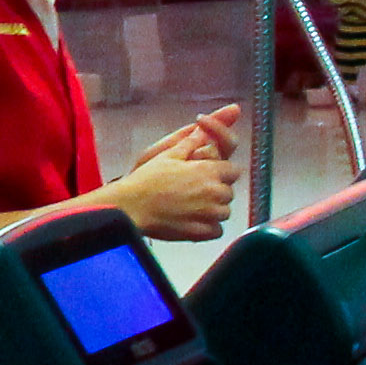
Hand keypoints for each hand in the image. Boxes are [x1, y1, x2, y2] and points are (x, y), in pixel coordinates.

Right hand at [106, 113, 236, 240]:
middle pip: (229, 191)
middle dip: (217, 189)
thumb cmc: (146, 181)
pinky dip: (209, 226)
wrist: (132, 207)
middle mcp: (214, 192)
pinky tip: (192, 219)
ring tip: (192, 204)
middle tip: (195, 189)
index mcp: (208, 170)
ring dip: (214, 208)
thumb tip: (204, 132)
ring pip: (225, 211)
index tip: (210, 174)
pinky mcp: (202, 232)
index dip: (221, 171)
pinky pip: (217, 230)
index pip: (233, 170)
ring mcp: (210, 214)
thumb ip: (192, 142)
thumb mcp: (169, 154)